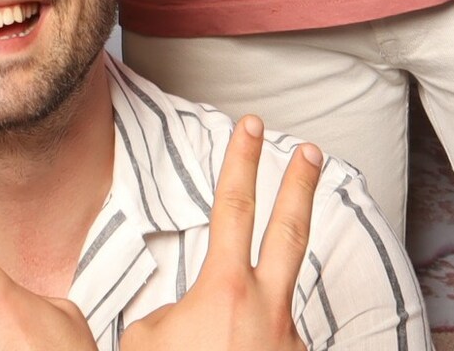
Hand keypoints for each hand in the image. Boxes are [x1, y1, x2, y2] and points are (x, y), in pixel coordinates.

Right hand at [123, 117, 319, 350]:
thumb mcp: (144, 341)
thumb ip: (168, 315)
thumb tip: (187, 316)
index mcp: (224, 291)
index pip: (234, 208)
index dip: (240, 161)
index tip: (250, 125)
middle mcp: (267, 309)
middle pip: (289, 230)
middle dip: (300, 186)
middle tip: (309, 151)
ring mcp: (288, 341)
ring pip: (275, 305)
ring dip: (255, 309)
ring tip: (216, 341)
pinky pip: (273, 345)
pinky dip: (251, 349)